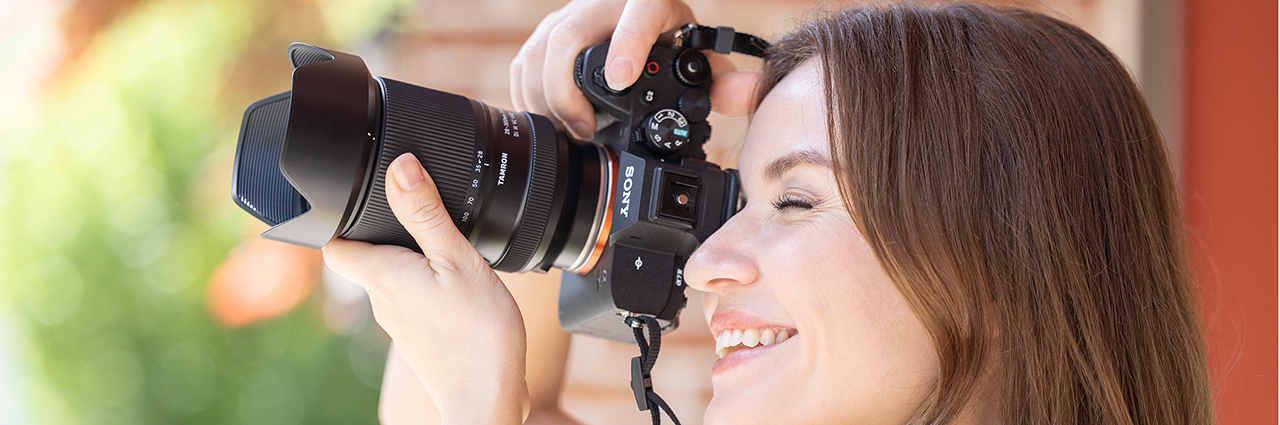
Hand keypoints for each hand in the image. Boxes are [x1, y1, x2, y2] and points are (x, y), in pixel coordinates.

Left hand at [324, 153, 526, 424]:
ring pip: (394, 278)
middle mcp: (383, 301)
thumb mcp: (457, 260)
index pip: (334, 242)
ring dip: (412, 259)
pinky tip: (459, 286)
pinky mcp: (421, 337)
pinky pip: (415, 300)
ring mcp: (400, 323)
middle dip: (385, 232)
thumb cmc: (477, 336)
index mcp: (382, 275)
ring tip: (446, 248)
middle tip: (416, 211)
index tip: (359, 196)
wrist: (488, 399)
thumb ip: (427, 214)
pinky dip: (430, 285)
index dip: (339, 216)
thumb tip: (400, 168)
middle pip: (366, 256)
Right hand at [510, 0, 763, 140]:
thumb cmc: (670, 35)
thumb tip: (745, 95)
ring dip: (545, 100)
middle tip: (585, 130)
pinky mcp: (547, 32)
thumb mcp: (699, 52)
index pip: (639, 15)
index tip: (622, 79)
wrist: (638, 5)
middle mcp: (603, 5)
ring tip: (570, 133)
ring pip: (538, 52)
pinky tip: (547, 121)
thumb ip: (723, 78)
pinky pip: (525, 62)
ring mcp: (570, 16)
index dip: (626, 46)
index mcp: (649, 3)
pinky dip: (529, 97)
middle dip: (567, 92)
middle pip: (567, 39)